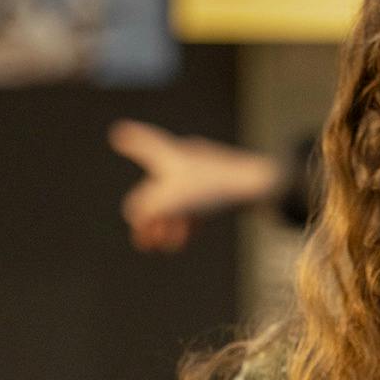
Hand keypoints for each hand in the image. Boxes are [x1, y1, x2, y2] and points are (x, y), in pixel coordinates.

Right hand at [109, 119, 283, 251]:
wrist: (260, 188)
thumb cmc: (213, 189)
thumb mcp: (169, 202)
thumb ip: (144, 210)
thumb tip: (136, 217)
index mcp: (170, 154)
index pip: (145, 142)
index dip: (132, 141)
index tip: (118, 134)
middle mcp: (186, 159)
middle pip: (160, 185)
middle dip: (150, 215)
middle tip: (144, 241)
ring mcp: (205, 174)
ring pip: (179, 200)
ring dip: (168, 224)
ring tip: (165, 246)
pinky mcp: (223, 189)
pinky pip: (197, 206)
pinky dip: (187, 222)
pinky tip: (183, 241)